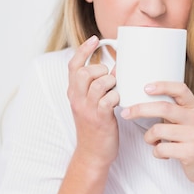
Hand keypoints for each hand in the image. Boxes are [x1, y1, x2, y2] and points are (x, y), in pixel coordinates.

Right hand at [67, 36, 119, 166]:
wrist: (92, 154)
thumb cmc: (95, 128)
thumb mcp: (89, 105)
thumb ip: (95, 87)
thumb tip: (115, 68)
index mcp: (73, 93)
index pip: (73, 66)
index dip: (83, 50)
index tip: (94, 39)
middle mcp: (77, 99)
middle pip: (85, 71)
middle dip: (101, 70)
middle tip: (110, 80)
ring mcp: (87, 109)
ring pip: (98, 83)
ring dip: (112, 83)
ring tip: (116, 91)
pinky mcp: (100, 119)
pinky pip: (108, 100)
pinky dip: (117, 97)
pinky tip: (120, 102)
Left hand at [120, 81, 193, 184]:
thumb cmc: (190, 138)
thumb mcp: (186, 119)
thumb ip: (171, 108)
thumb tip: (142, 97)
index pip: (180, 89)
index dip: (163, 86)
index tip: (145, 87)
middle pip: (164, 108)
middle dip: (140, 109)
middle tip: (126, 113)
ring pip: (158, 130)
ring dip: (148, 137)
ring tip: (152, 140)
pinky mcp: (190, 152)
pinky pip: (161, 149)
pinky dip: (156, 152)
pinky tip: (162, 153)